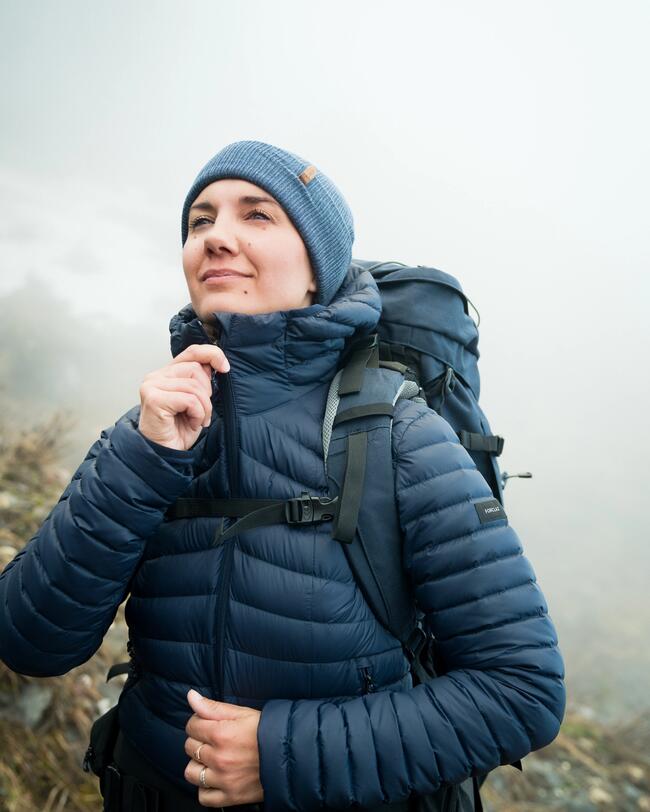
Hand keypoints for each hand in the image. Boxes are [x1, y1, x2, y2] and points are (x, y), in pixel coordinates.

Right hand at [138, 344, 229, 450]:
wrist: (166, 453)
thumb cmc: (179, 429)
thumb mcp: (196, 400)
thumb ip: (200, 380)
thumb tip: (216, 364)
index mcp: (167, 373)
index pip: (192, 352)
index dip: (212, 354)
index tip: (226, 368)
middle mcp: (156, 376)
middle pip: (196, 370)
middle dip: (207, 393)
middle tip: (202, 413)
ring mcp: (152, 386)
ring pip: (194, 386)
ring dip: (204, 408)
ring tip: (197, 420)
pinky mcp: (154, 399)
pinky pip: (190, 400)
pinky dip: (198, 414)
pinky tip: (191, 423)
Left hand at [184, 689, 263, 807]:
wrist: (290, 755)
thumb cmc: (268, 731)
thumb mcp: (242, 713)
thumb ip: (213, 707)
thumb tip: (191, 696)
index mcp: (221, 734)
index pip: (191, 726)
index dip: (198, 722)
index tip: (207, 724)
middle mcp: (219, 758)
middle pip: (190, 747)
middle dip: (198, 741)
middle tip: (213, 740)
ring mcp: (224, 779)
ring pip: (191, 773)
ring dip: (198, 765)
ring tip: (212, 759)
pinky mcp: (230, 796)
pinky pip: (203, 797)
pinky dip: (206, 788)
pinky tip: (215, 778)